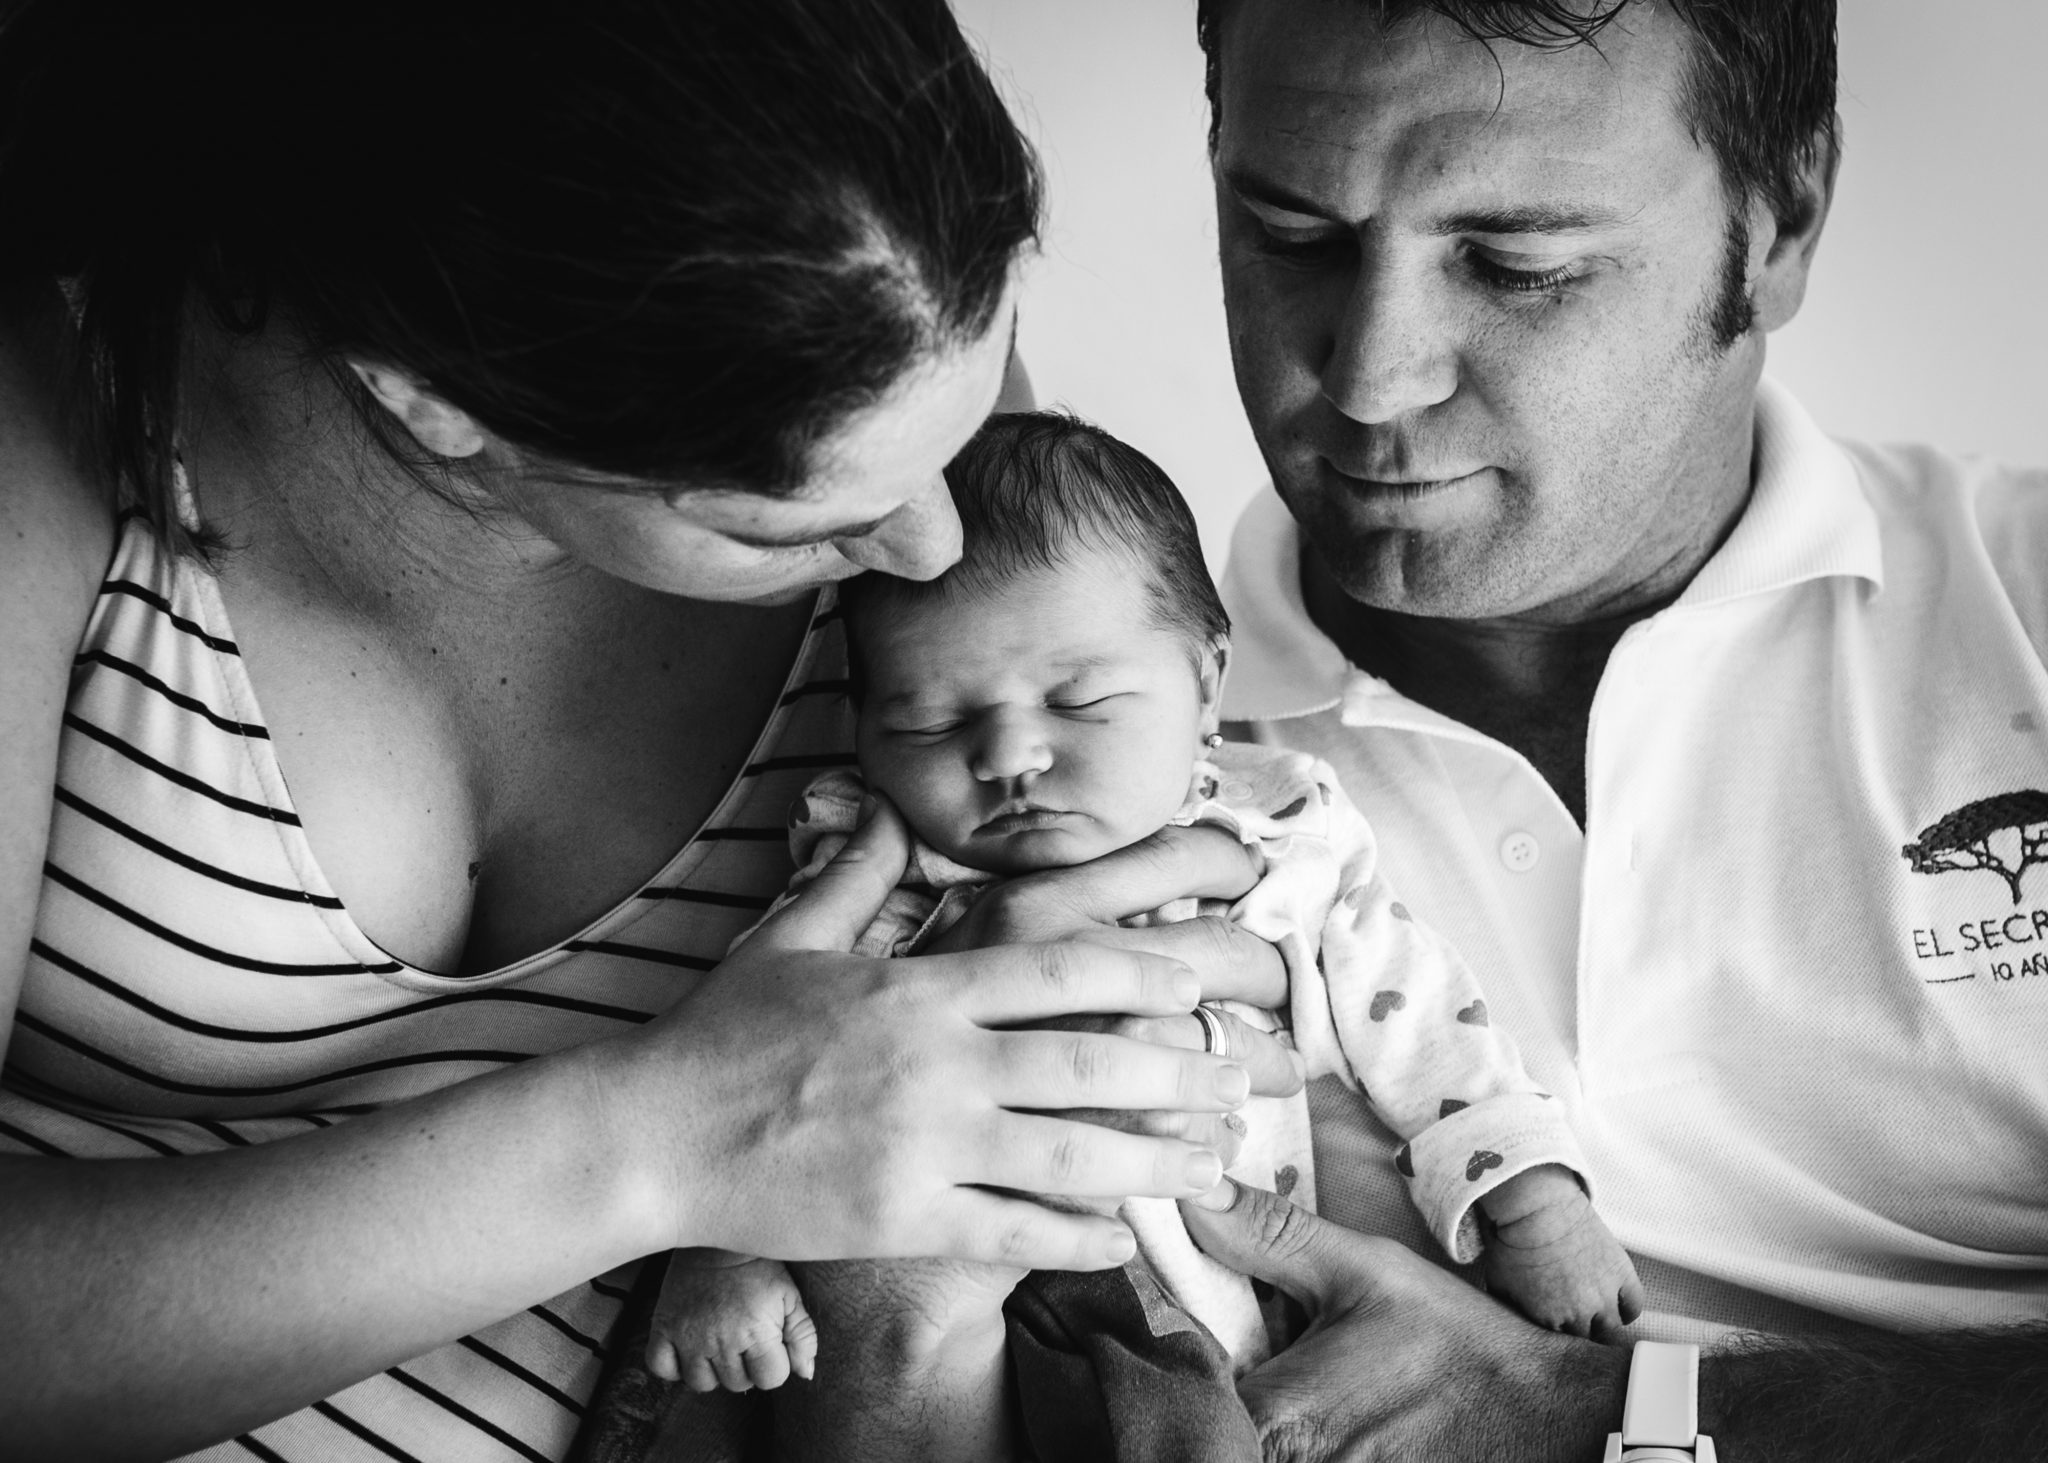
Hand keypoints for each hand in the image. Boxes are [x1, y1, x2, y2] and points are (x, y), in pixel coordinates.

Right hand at [615, 798, 1251, 1271]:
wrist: (653, 1133)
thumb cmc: (720, 1032)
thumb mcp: (791, 936)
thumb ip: (854, 874)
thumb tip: (878, 806)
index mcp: (920, 990)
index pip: (1054, 968)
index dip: (1136, 971)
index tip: (1192, 980)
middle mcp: (936, 1063)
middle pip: (1087, 1061)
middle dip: (1176, 1070)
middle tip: (1238, 1078)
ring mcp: (923, 1145)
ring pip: (1069, 1154)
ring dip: (1153, 1160)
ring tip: (1212, 1163)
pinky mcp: (902, 1218)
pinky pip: (1011, 1231)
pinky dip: (1075, 1239)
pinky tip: (1123, 1239)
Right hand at [649, 1253, 816, 1391]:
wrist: (718, 1234)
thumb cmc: (759, 1266)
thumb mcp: (790, 1295)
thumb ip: (803, 1336)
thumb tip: (806, 1374)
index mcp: (756, 1331)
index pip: (771, 1379)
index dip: (774, 1364)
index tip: (769, 1342)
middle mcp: (720, 1340)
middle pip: (737, 1384)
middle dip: (746, 1366)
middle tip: (744, 1337)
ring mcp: (688, 1336)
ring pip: (701, 1383)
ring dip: (713, 1370)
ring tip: (719, 1342)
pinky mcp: (663, 1327)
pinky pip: (662, 1368)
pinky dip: (674, 1366)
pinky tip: (689, 1348)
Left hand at [1181, 1180, 1628, 1462]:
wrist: (1538, 1417)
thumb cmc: (1451, 1344)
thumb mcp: (1362, 1269)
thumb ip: (1270, 1234)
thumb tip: (1195, 1189)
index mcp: (1274, 1414)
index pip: (1169, 1388)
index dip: (1150, 1352)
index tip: (1144, 1316)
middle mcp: (1279, 1462)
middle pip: (1192, 1425)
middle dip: (1183, 1384)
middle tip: (1192, 1340)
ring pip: (1226, 1443)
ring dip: (1219, 1408)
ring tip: (1237, 1363)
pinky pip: (1264, 1452)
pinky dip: (1254, 1429)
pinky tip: (1282, 1392)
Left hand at [1478, 1165, 1643, 1341]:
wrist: (1535, 1205)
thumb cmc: (1512, 1242)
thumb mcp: (1499, 1284)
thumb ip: (1511, 1312)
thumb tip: (1515, 1326)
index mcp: (1549, 1321)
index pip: (1561, 1347)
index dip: (1559, 1336)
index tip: (1556, 1326)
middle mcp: (1580, 1313)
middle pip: (1589, 1341)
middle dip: (1581, 1332)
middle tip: (1575, 1318)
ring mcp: (1604, 1294)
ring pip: (1613, 1328)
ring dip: (1604, 1322)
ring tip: (1594, 1311)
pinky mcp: (1622, 1272)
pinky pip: (1634, 1305)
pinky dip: (1626, 1306)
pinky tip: (1614, 1300)